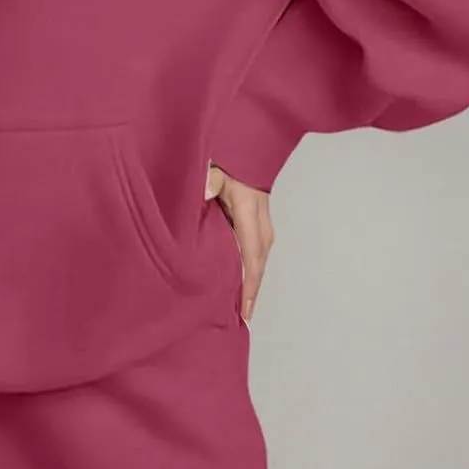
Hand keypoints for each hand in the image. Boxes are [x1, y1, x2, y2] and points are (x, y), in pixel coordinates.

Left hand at [205, 161, 273, 321]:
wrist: (246, 147)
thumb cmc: (229, 158)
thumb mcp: (217, 167)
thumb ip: (210, 180)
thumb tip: (206, 192)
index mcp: (250, 214)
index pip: (251, 258)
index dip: (248, 287)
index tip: (244, 313)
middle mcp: (261, 225)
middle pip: (257, 266)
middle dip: (250, 293)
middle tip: (239, 321)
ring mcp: (262, 225)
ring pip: (257, 262)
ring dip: (250, 284)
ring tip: (240, 310)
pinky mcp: (257, 225)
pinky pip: (254, 254)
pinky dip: (249, 271)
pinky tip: (239, 283)